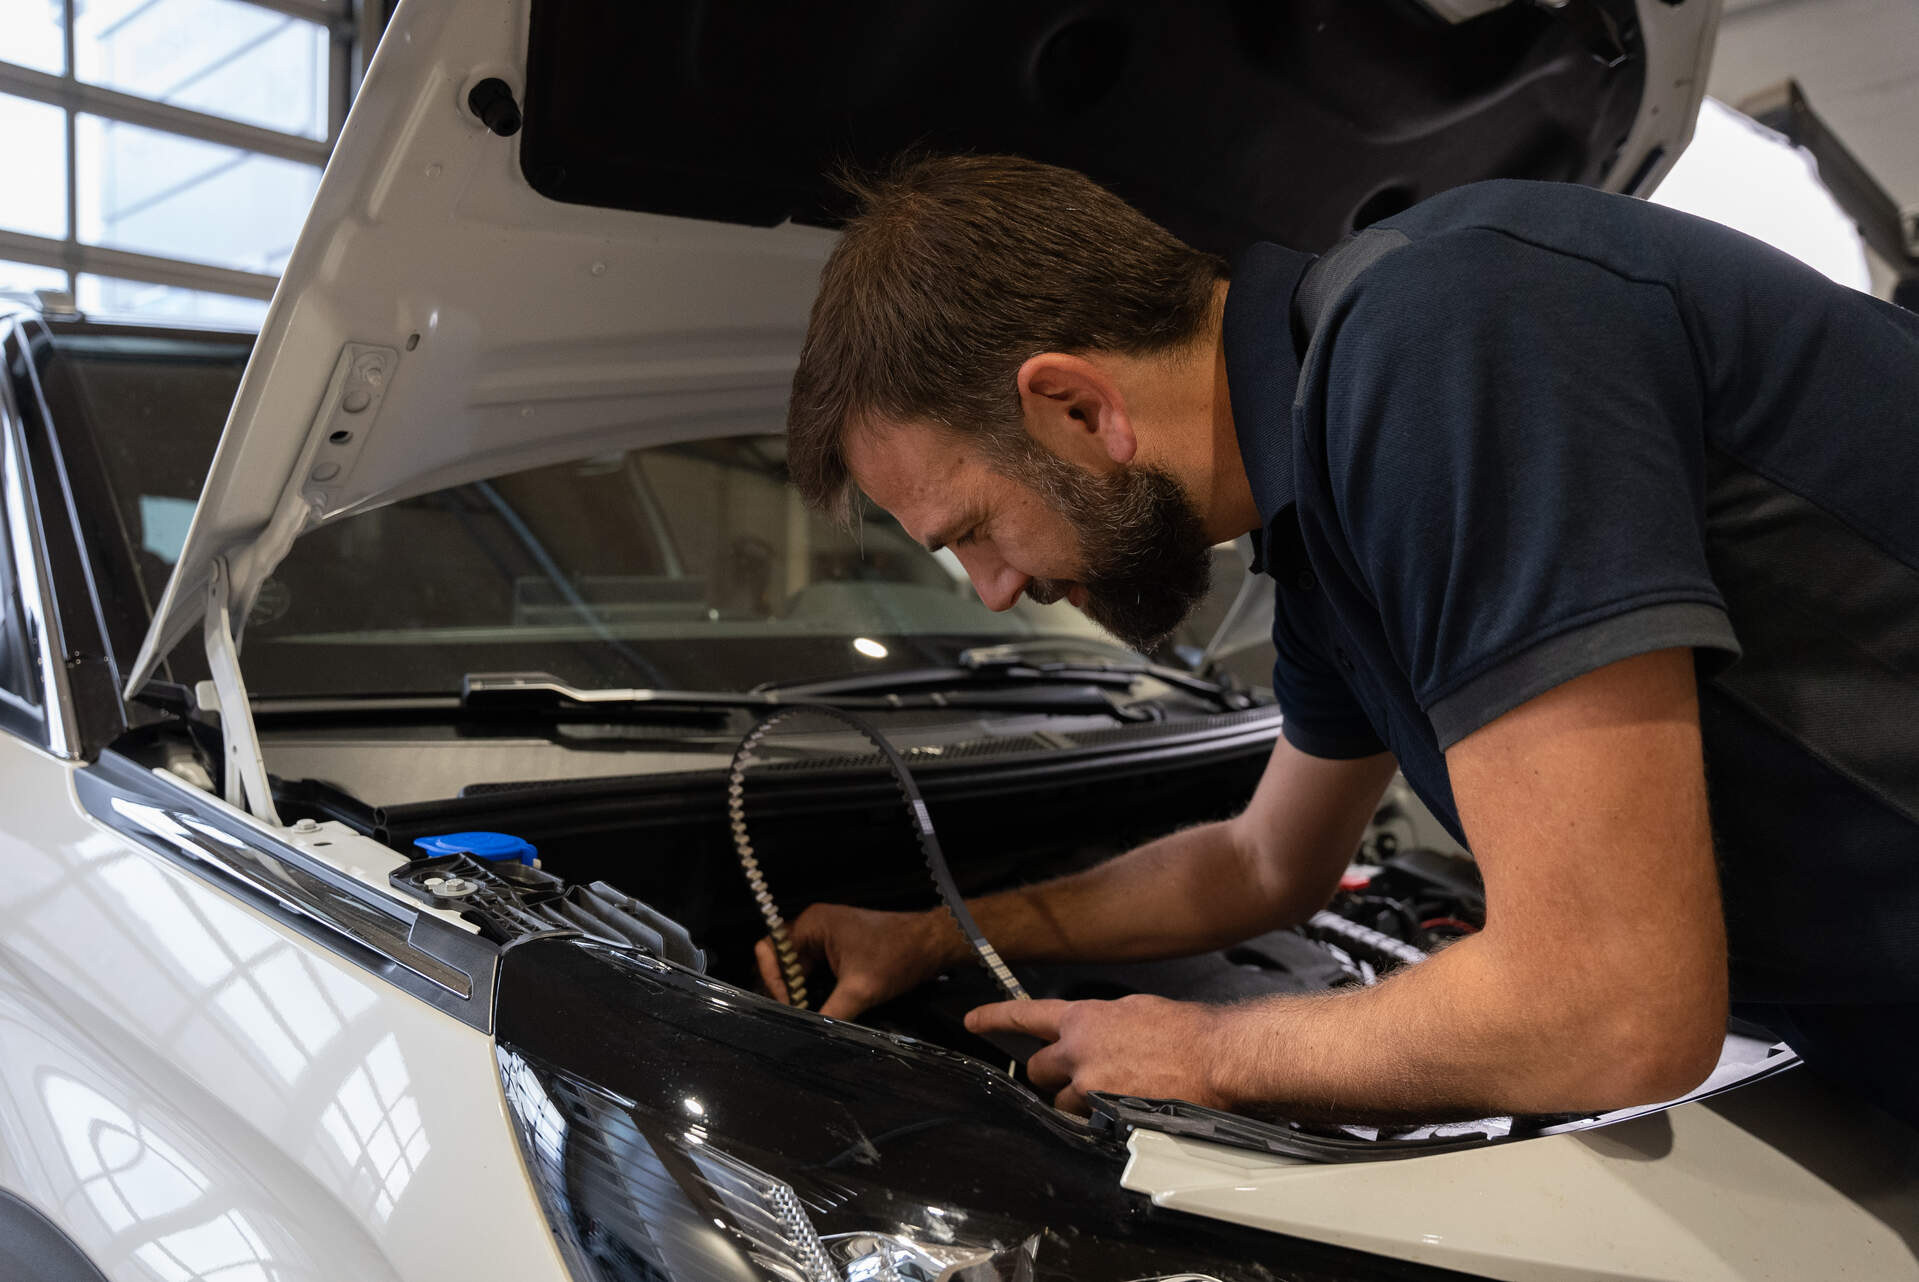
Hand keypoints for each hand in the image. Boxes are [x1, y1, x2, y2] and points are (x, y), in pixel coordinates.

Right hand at [755, 903, 960, 1018]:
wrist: (931, 944)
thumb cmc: (898, 956)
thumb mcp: (860, 990)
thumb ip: (830, 1015)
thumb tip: (809, 1040)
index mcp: (813, 924)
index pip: (770, 950)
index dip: (773, 980)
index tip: (790, 1005)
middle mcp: (814, 926)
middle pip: (781, 960)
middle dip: (786, 989)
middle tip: (798, 1015)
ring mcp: (826, 937)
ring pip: (798, 968)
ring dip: (801, 991)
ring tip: (809, 1014)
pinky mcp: (838, 948)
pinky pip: (814, 970)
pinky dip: (814, 988)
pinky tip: (822, 1006)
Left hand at [965, 995, 1232, 1114]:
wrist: (1214, 1056)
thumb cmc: (1186, 1031)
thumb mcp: (1135, 1010)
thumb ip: (1103, 1022)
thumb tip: (1094, 1033)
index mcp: (1085, 1018)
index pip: (1025, 1015)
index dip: (994, 1018)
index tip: (972, 1021)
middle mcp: (1078, 1050)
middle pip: (1038, 1069)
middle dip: (1050, 1076)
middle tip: (1073, 1078)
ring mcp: (1089, 1084)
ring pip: (1061, 1101)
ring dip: (1077, 1102)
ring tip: (1113, 1095)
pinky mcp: (1105, 1112)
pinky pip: (1087, 1122)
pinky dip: (1099, 1119)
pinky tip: (1125, 1111)